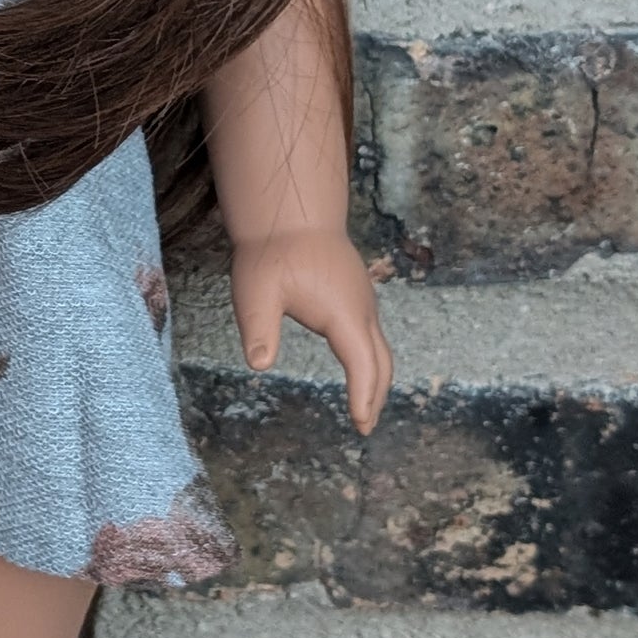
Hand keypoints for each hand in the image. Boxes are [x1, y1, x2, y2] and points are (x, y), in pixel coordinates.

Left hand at [228, 227, 391, 435]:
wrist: (290, 211)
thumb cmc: (271, 252)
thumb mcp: (256, 292)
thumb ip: (259, 328)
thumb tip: (260, 364)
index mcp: (343, 314)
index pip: (363, 365)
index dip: (363, 397)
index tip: (360, 424)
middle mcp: (361, 309)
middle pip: (380, 362)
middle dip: (375, 396)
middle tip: (364, 426)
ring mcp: (362, 299)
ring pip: (379, 347)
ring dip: (376, 378)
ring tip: (364, 406)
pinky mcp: (356, 292)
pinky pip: (371, 334)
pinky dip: (371, 358)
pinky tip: (357, 366)